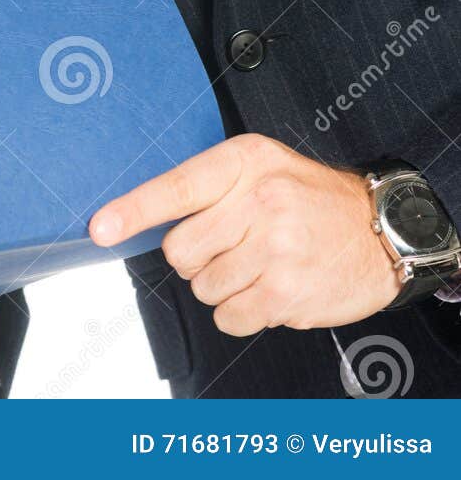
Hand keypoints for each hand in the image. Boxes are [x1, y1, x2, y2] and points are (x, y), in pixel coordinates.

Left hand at [89, 133, 403, 334]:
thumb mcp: (263, 166)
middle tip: (232, 246)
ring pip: (203, 287)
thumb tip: (149, 219)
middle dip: (197, 258)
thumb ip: (212, 186)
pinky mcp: (287, 291)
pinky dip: (241, 312)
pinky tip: (269, 289)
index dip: (133, 210)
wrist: (380, 229)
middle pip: (180, 250)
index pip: (176, 187)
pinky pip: (229, 317)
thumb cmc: (312, 198)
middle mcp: (259, 200)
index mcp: (245, 161)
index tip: (100, 227)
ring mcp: (274, 248)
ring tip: (259, 264)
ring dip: (223, 285)